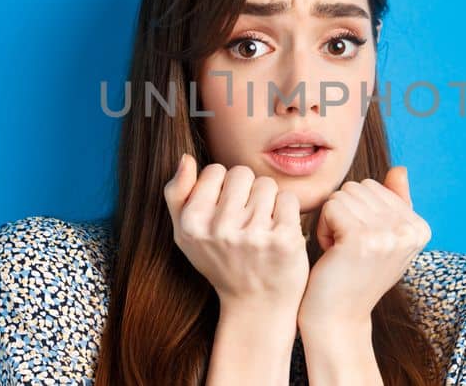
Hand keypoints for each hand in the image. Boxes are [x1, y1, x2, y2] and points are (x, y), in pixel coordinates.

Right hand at [163, 153, 309, 308]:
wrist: (256, 306)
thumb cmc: (220, 263)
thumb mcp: (185, 236)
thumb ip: (177, 194)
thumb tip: (186, 158)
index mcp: (193, 224)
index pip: (215, 170)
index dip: (223, 187)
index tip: (225, 211)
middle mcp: (221, 228)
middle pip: (242, 173)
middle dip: (247, 191)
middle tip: (246, 219)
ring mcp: (254, 234)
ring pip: (267, 184)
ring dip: (268, 201)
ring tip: (261, 226)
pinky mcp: (283, 238)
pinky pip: (288, 199)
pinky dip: (286, 212)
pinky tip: (278, 232)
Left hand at [298, 166, 431, 328]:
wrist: (338, 318)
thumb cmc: (355, 274)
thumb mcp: (384, 238)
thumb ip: (395, 203)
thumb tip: (400, 169)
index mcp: (420, 228)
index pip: (375, 186)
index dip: (359, 212)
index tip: (363, 245)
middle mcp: (410, 230)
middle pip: (358, 187)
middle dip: (344, 214)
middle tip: (348, 250)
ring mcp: (388, 234)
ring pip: (342, 196)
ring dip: (332, 222)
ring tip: (340, 252)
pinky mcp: (361, 239)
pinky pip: (330, 207)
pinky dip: (323, 228)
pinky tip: (331, 254)